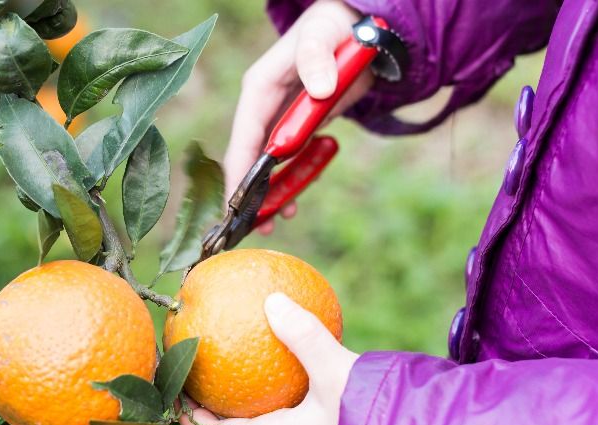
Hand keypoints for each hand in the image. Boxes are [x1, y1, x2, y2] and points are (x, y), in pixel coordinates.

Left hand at [180, 293, 358, 424]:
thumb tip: (272, 297)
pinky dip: (282, 387)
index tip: (178, 402)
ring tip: (234, 369)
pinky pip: (293, 405)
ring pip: (266, 420)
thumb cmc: (370, 415)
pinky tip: (286, 360)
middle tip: (199, 379)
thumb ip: (304, 336)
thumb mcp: (335, 371)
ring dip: (248, 401)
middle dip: (218, 410)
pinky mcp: (329, 423)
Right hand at [225, 0, 373, 234]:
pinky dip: (292, 182)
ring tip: (282, 219)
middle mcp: (264, 107)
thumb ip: (317, 58)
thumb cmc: (334, 26)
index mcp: (260, 88)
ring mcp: (282, 120)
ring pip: (269, 165)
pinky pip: (291, 161)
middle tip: (260, 225)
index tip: (237, 203)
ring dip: (273, 193)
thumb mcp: (322, 34)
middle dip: (252, 192)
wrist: (360, 28)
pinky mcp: (300, 127)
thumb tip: (319, 89)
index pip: (244, 135)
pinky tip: (296, 203)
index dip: (239, 170)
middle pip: (250, 156)